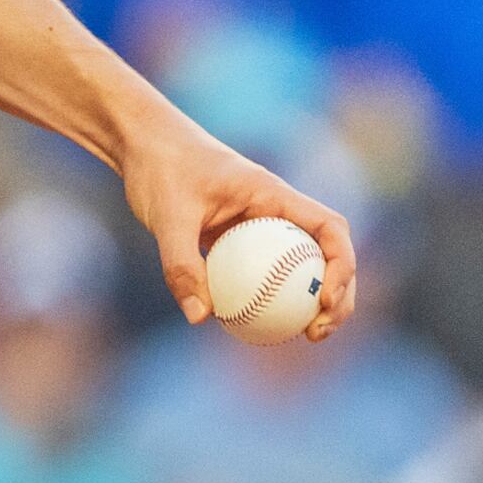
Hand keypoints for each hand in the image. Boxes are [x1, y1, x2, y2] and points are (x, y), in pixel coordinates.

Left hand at [114, 111, 357, 339]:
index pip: (330, 228)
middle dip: (338, 294)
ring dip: (309, 301)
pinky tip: (256, 328)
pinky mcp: (237, 242)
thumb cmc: (159, 169)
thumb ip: (181, 264)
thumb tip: (199, 318)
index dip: (341, 265)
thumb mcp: (167, 215)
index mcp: (275, 195)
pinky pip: (263, 274)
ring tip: (305, 336)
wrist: (142, 146)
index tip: (325, 300)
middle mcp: (276, 211)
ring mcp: (259, 227)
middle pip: (326, 254)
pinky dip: (268, 299)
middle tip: (317, 333)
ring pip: (300, 266)